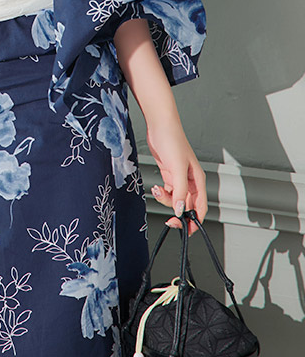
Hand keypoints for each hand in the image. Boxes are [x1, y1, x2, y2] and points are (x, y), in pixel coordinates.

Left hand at [146, 120, 207, 234]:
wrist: (160, 126)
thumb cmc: (172, 141)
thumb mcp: (176, 168)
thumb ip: (179, 190)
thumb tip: (179, 209)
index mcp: (198, 180)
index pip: (200, 207)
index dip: (195, 220)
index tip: (186, 230)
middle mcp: (190, 181)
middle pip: (187, 205)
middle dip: (178, 213)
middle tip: (168, 220)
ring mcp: (179, 178)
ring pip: (175, 199)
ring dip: (166, 200)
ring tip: (157, 191)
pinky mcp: (168, 174)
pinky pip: (167, 191)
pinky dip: (161, 193)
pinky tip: (156, 188)